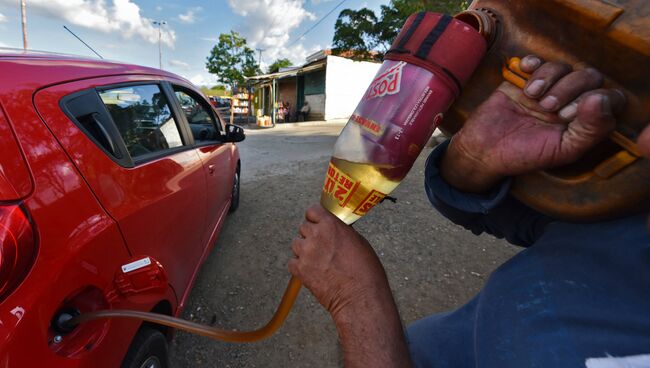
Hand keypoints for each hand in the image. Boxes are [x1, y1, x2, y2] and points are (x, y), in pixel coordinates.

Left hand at [288, 204, 391, 318]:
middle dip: (311, 235)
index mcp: (331, 225)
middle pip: (303, 227)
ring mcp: (306, 253)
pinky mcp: (300, 270)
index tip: (317, 223)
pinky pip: (292, 262)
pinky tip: (312, 270)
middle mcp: (316, 236)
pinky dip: (299, 266)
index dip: (315, 218)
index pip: (312, 211)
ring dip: (304, 250)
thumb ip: (341, 231)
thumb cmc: (365, 272)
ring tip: (318, 260)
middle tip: (322, 246)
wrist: (359, 297)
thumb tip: (334, 230)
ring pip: (296, 244)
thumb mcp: (358, 241)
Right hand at [441, 55, 625, 192]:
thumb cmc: (525, 154)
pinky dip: (533, 64)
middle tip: (547, 107)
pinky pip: (538, 60)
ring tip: (532, 97)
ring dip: (549, 78)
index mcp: (584, 120)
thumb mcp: (563, 150)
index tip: (568, 115)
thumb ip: (590, 130)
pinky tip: (525, 80)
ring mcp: (548, 88)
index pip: (609, 97)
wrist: (484, 149)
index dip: (594, 100)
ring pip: (563, 66)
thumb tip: (601, 99)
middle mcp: (570, 101)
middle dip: (569, 88)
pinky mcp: (525, 79)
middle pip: (589, 76)